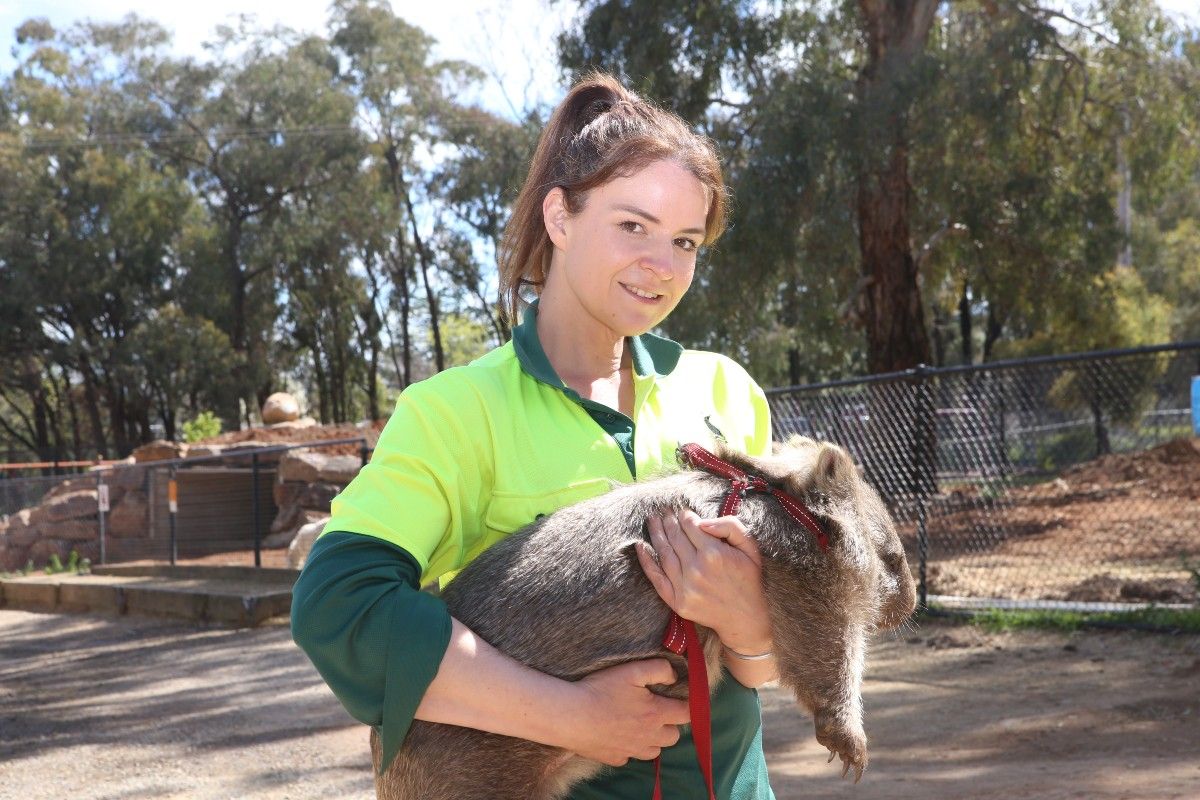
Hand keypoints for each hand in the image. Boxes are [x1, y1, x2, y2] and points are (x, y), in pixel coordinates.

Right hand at [566, 659, 690, 765]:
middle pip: (674, 736)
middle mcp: (648, 736)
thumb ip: (659, 669)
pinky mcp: (614, 758)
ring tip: (640, 724)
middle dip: (670, 723)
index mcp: (656, 714)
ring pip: (654, 750)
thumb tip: (674, 677)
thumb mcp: (632, 670)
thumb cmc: (601, 690)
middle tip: (656, 710)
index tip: (678, 697)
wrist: (570, 716)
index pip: (686, 714)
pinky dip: (630, 748)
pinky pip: (630, 757)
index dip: (686, 704)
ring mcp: (631, 750)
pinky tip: (618, 734)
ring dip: (653, 739)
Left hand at [635, 509, 771, 653]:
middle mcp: (697, 569)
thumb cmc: (748, 579)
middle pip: (675, 537)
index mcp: (715, 553)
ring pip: (664, 553)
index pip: (691, 526)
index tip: (682, 512)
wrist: (744, 618)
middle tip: (663, 511)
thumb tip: (703, 522)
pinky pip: (656, 578)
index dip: (685, 515)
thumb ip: (731, 527)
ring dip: (656, 534)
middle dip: (668, 521)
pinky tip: (640, 546)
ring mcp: (685, 587)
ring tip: (652, 521)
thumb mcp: (750, 548)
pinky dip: (646, 561)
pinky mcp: (677, 602)